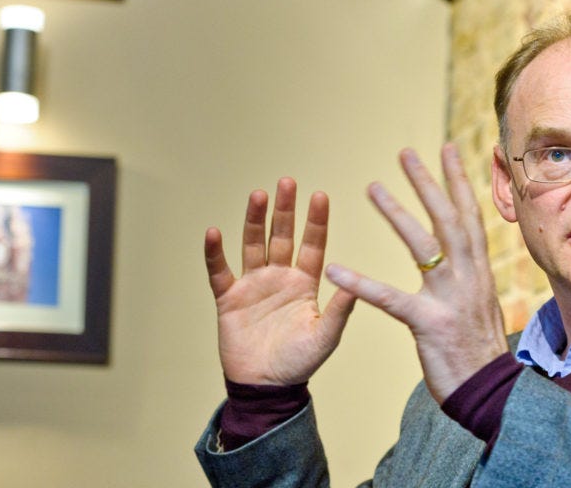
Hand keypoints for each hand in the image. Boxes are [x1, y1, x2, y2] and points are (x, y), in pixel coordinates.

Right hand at [205, 178, 355, 385]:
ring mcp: (253, 285)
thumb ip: (339, 310)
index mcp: (305, 284)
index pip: (312, 245)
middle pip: (282, 236)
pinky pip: (219, 271)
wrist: (267, 387)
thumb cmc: (299, 364)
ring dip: (255, 221)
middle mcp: (279, 277)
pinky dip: (215, 253)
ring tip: (258, 195)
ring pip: (253, 245)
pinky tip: (213, 232)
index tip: (320, 195)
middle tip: (287, 182)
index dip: (316, 221)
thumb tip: (357, 284)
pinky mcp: (229, 298)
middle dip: (285, 210)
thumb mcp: (325, 337)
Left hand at [325, 144, 508, 402]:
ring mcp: (451, 299)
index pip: (469, 216)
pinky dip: (360, 284)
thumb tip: (466, 256)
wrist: (493, 395)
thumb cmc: (480, 352)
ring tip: (371, 187)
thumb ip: (469, 278)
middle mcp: (469, 277)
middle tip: (405, 153)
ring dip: (397, 214)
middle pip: (448, 220)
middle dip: (427, 183)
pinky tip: (335, 271)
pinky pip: (390, 299)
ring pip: (423, 247)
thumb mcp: (480, 306)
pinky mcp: (430, 324)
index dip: (457, 182)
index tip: (446, 150)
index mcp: (479, 272)